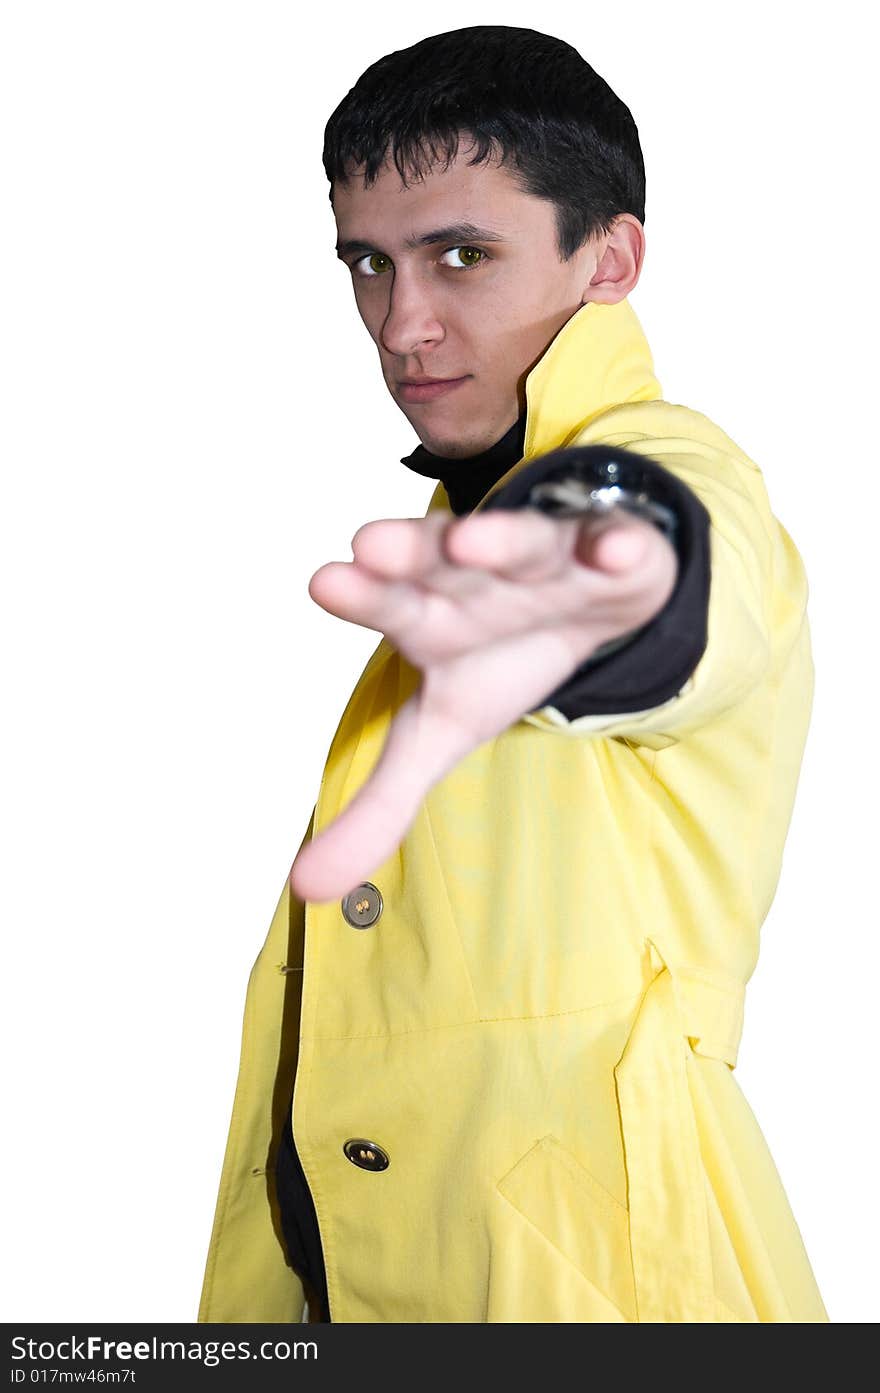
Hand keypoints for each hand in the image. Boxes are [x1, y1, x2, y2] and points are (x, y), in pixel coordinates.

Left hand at [289, 506, 677, 902]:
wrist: (588, 601)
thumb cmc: (498, 657)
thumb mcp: (441, 734)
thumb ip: (379, 805)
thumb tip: (304, 890)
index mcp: (431, 617)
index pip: (389, 603)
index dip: (361, 596)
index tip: (325, 584)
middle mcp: (477, 577)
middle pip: (439, 559)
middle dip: (410, 551)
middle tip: (370, 545)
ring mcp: (547, 558)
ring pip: (520, 543)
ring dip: (498, 538)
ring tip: (470, 541)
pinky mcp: (617, 551)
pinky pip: (618, 545)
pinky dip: (614, 547)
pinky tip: (608, 553)